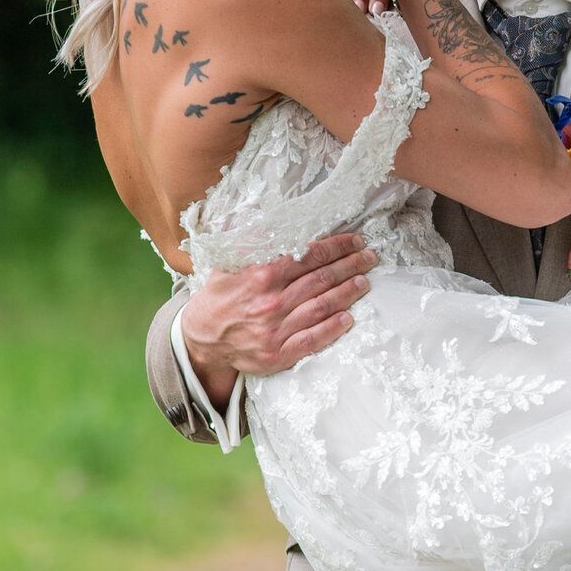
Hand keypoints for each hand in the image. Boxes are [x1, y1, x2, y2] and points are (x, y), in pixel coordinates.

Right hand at [178, 232, 378, 398]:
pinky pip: (312, 340)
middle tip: (369, 257)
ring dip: (347, 293)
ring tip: (364, 282)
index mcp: (262, 275)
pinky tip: (348, 318)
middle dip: (350, 265)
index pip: (309, 255)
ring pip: (321, 307)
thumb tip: (272, 217)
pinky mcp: (278, 354)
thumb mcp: (228, 262)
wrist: (200, 338)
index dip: (337, 246)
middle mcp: (272, 301)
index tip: (355, 241)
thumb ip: (251, 243)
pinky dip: (332, 328)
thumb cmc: (218, 296)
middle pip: (321, 279)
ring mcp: (276, 330)